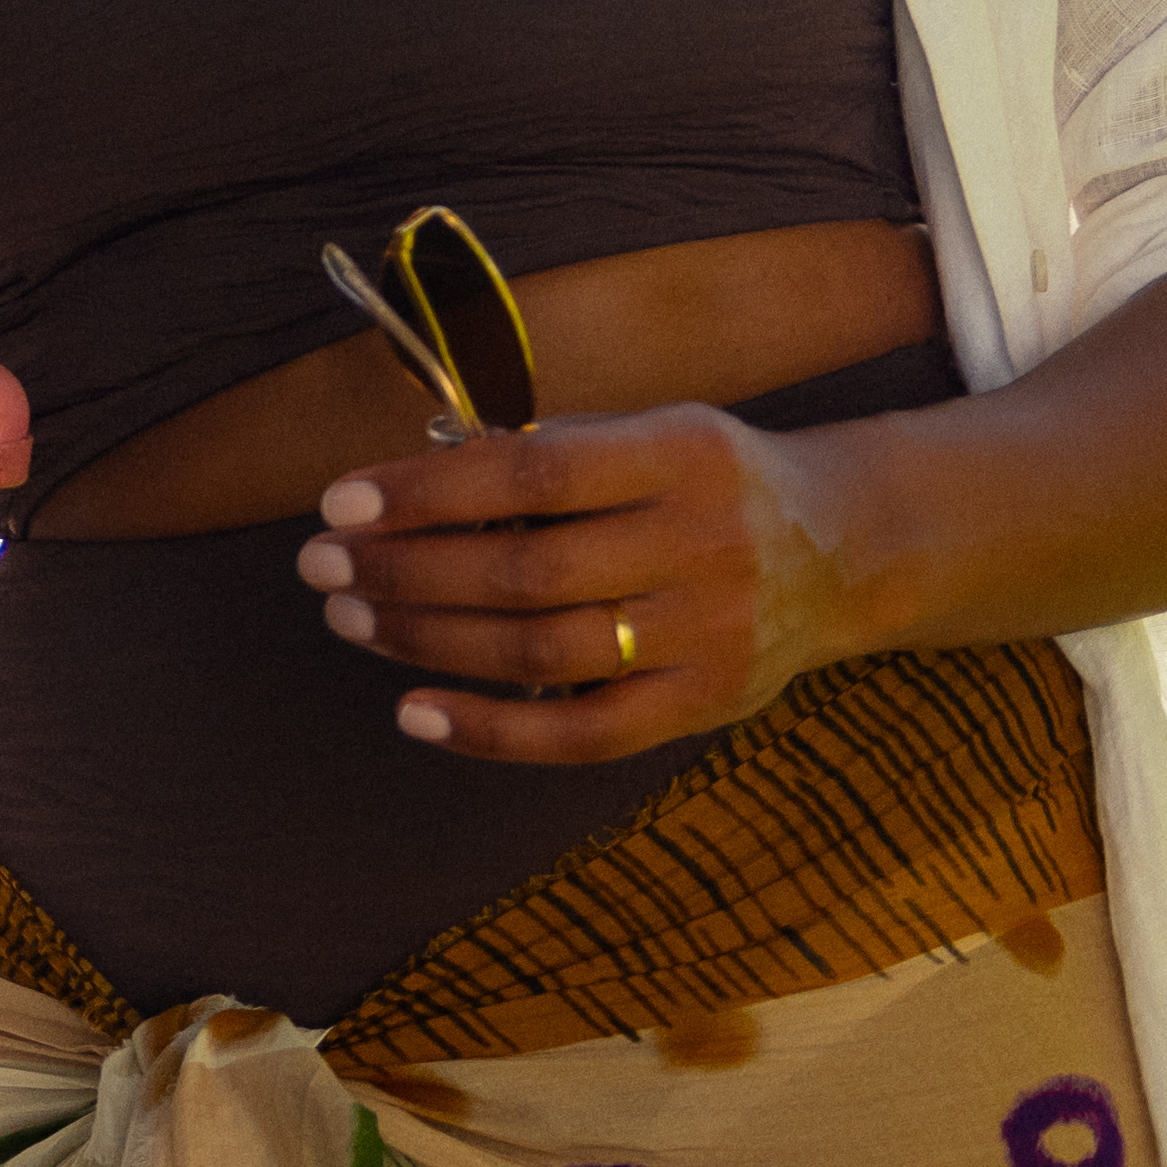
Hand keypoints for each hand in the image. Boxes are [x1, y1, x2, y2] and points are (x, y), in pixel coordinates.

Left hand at [292, 402, 876, 765]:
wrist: (844, 550)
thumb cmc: (707, 482)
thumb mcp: (654, 432)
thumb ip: (553, 455)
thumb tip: (412, 484)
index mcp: (683, 456)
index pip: (534, 474)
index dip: (429, 491)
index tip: (342, 502)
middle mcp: (704, 545)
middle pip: (527, 571)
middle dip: (406, 569)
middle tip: (322, 565)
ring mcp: (711, 635)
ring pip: (543, 654)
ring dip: (428, 639)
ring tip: (352, 616)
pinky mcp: (707, 706)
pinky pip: (584, 734)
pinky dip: (491, 731)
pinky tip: (415, 710)